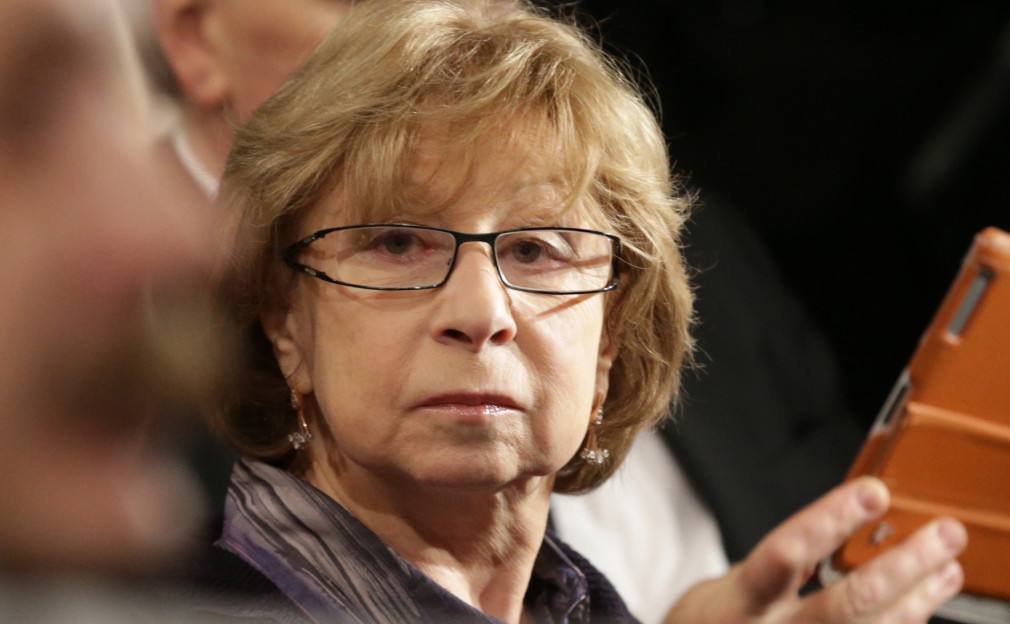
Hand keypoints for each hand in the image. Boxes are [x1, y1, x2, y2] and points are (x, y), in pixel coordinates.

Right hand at [665, 477, 966, 622]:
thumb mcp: (727, 590)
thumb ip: (780, 565)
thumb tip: (845, 522)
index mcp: (739, 602)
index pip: (786, 554)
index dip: (830, 522)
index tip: (874, 493)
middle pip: (848, 604)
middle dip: (905, 565)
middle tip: (945, 533)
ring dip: (919, 598)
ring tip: (947, 565)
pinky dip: (905, 622)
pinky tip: (922, 602)